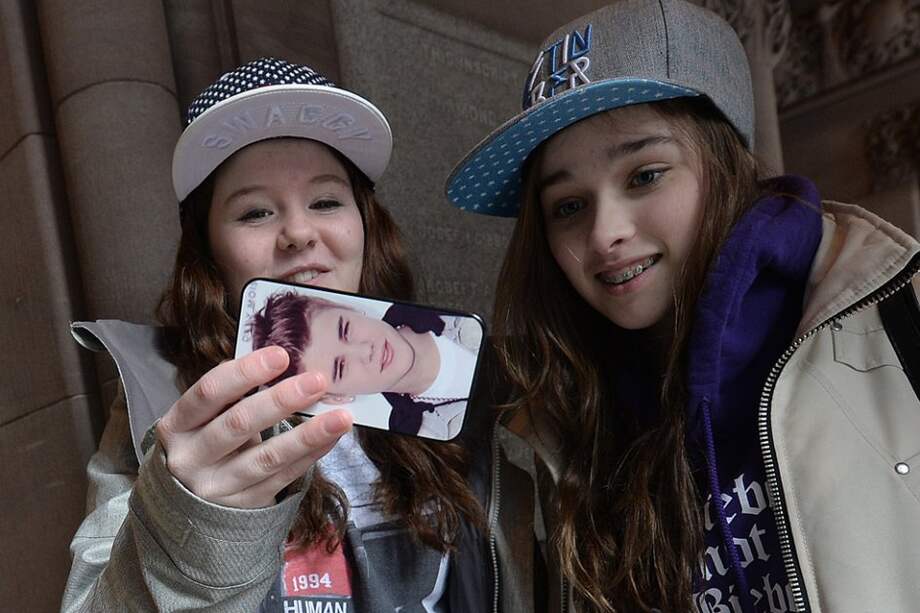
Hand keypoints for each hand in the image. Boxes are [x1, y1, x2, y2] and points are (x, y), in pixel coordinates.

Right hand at [155, 346, 352, 507]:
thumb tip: (282, 364)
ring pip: (267, 458)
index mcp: (176, 427)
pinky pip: (284, 477)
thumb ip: (231, 395)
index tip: (280, 355)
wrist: (187, 504)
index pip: (208, 394)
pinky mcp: (244, 506)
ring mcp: (216, 487)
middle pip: (238, 425)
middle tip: (317, 380)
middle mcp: (190, 459)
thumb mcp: (201, 419)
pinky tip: (332, 437)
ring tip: (341, 417)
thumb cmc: (203, 443)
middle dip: (281, 400)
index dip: (244, 373)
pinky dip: (311, 454)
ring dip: (308, 435)